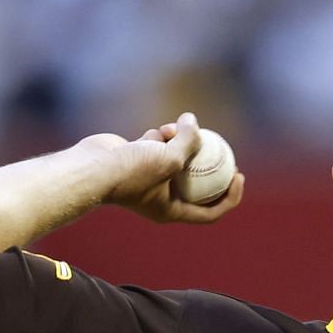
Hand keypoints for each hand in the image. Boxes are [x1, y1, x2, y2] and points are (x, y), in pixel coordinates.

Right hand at [81, 113, 245, 224]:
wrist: (92, 167)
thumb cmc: (131, 171)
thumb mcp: (170, 158)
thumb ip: (189, 142)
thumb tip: (194, 121)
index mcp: (172, 211)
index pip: (210, 212)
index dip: (230, 197)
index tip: (239, 176)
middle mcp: (161, 198)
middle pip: (197, 184)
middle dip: (210, 165)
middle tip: (226, 149)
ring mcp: (149, 178)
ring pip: (176, 158)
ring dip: (181, 141)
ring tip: (175, 130)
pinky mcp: (138, 160)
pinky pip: (159, 147)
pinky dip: (161, 137)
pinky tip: (159, 130)